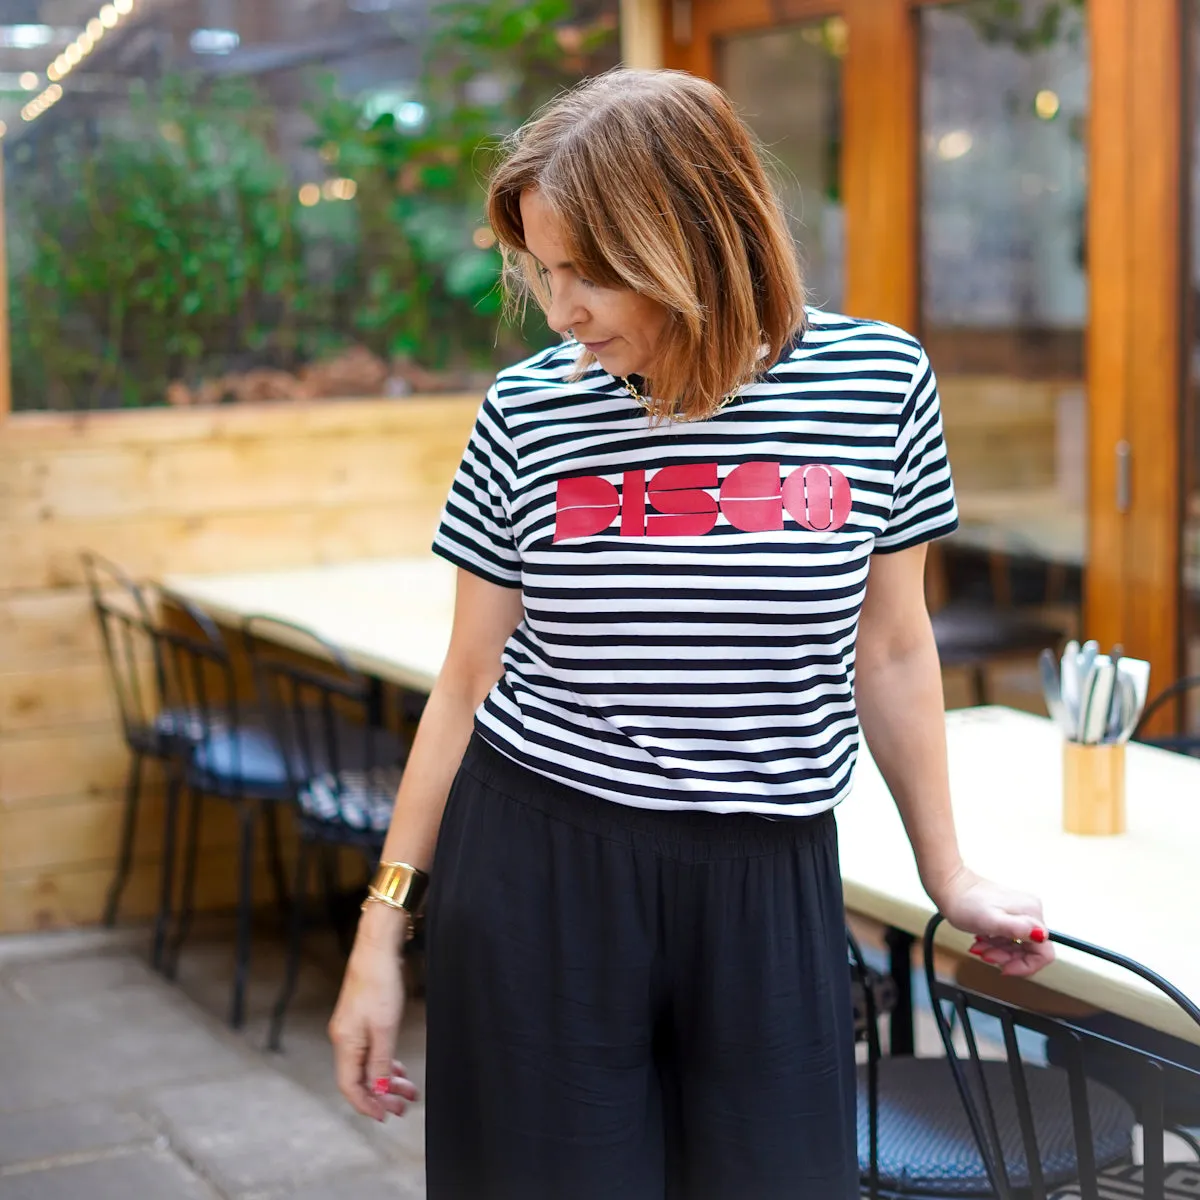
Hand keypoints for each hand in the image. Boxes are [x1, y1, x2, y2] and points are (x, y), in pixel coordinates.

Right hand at [328, 907, 417, 1121]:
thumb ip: (381, 1063)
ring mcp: (351, 1030)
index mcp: (345, 1043)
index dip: (368, 1104)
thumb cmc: (380, 985)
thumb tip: (379, 1093)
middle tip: (405, 1106)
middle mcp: (343, 1039)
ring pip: (367, 1065)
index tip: (387, 1116)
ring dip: (387, 1080)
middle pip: (359, 1078)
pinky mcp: (361, 1020)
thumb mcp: (385, 1028)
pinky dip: (385, 1063)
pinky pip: (370, 1052)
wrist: (377, 949)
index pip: (350, 1086)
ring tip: (409, 1090)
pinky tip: (399, 1069)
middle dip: (382, 1095)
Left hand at [930, 865, 1054, 977]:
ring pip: (1018, 946)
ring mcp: (1019, 912)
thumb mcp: (990, 921)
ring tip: (980, 946)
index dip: (1026, 966)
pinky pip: (1009, 938)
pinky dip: (995, 944)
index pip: (1044, 952)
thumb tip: (1041, 935)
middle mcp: (1030, 911)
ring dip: (999, 951)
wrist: (949, 887)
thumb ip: (1017, 929)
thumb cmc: (964, 903)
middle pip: (1030, 950)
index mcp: (1031, 913)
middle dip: (1007, 958)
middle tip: (986, 954)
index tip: (1006, 968)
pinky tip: (982, 939)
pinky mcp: (1009, 914)